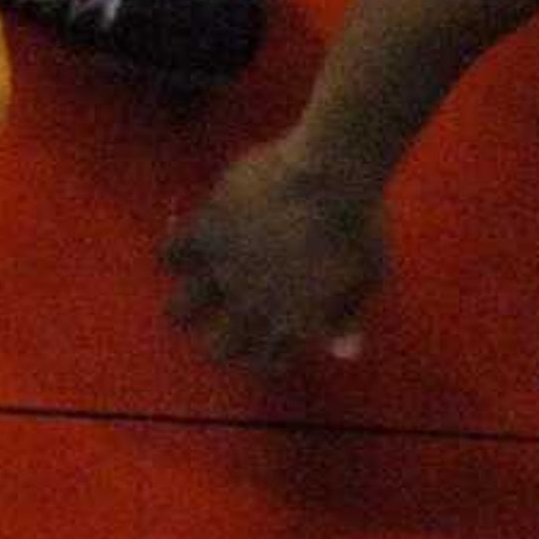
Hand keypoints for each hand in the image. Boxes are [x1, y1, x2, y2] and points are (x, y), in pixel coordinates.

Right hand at [161, 134, 389, 369]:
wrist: (331, 175)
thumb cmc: (359, 223)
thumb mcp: (368, 277)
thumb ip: (348, 317)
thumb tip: (344, 352)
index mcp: (293, 322)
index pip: (264, 363)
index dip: (264, 355)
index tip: (266, 340)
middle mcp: (253, 305)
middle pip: (217, 349)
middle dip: (219, 341)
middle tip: (225, 321)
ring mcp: (226, 270)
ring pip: (180, 311)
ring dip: (186, 306)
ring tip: (194, 293)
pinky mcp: (207, 232)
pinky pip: (170, 255)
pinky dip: (175, 252)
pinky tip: (189, 241)